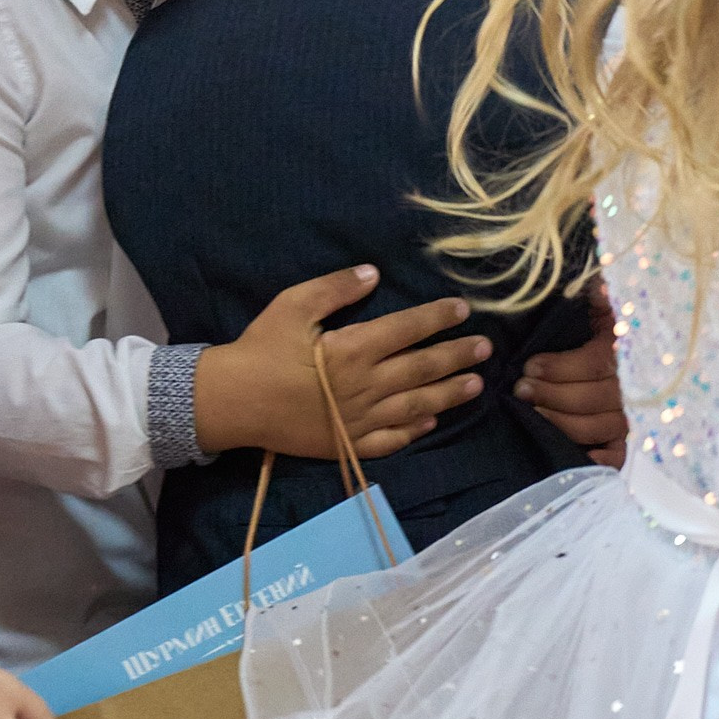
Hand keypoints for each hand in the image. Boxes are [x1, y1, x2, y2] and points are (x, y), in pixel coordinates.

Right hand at [195, 265, 485, 461]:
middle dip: (456, 356)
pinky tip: (431, 423)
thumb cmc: (261, 348)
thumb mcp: (293, 305)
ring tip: (476, 385)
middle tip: (485, 349)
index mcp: (354, 349)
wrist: (233, 402)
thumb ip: (335, 288)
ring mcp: (359, 420)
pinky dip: (414, 431)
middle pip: (421, 369)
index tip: (463, 310)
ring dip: (449, 395)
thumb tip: (373, 273)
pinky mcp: (347, 444)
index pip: (408, 329)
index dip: (438, 318)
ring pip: (415, 406)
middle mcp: (365, 386)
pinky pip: (390, 441)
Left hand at [518, 293, 627, 465]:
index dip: (561, 368)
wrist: (593, 362)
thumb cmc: (584, 330)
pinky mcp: (619, 442)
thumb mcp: (591, 308)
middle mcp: (629, 385)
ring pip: (601, 426)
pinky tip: (578, 457)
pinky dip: (600, 460)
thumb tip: (596, 285)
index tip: (529, 366)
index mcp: (621, 350)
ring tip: (530, 414)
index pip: (596, 364)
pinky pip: (617, 456)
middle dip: (553, 395)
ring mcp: (626, 416)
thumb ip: (594, 296)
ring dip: (563, 423)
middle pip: (596, 398)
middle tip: (521, 390)